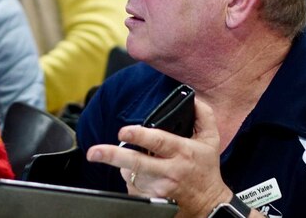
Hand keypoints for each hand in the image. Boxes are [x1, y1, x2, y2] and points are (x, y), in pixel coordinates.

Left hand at [86, 99, 232, 217]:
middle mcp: (170, 171)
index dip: (140, 135)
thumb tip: (194, 98)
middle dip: (113, 156)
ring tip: (134, 160)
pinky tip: (141, 176)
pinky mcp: (152, 201)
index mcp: (182, 152)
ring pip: (130, 173)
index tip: (124, 131)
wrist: (209, 205)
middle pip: (137, 162)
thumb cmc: (206, 169)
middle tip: (94, 152)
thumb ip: (204, 116)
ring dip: (124, 164)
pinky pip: (131, 187)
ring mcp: (159, 188)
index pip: (159, 141)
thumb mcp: (211, 141)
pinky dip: (130, 179)